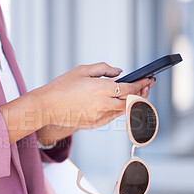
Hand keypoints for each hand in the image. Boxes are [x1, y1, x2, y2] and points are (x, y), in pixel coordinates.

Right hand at [38, 63, 154, 129]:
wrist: (46, 106)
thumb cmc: (61, 86)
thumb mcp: (82, 70)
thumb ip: (104, 69)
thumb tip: (119, 72)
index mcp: (101, 89)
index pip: (130, 88)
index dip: (141, 84)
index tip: (147, 79)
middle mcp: (103, 104)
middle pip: (131, 101)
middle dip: (142, 93)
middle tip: (147, 86)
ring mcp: (99, 116)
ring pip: (123, 111)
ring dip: (132, 103)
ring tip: (137, 94)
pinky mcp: (94, 124)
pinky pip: (112, 117)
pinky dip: (119, 110)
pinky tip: (120, 104)